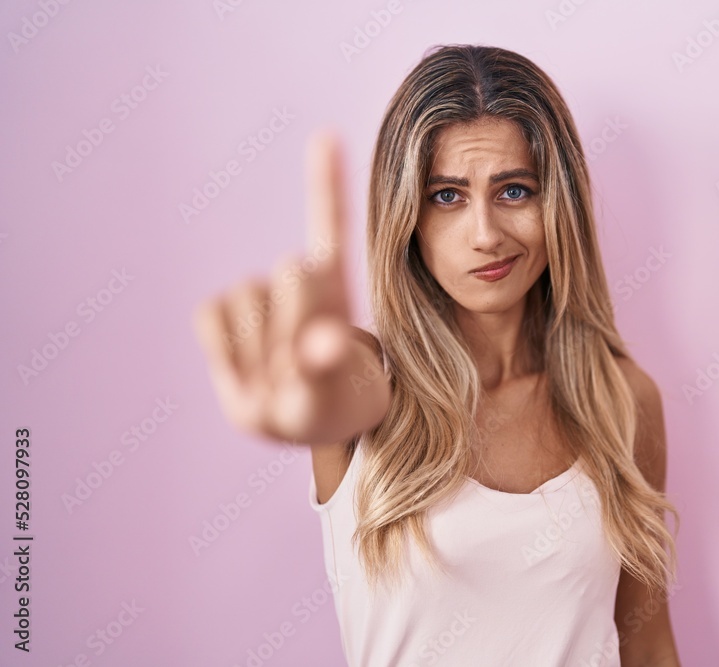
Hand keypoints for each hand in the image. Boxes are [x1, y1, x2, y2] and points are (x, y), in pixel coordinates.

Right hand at [193, 131, 377, 443]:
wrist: (301, 422)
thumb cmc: (333, 401)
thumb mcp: (342, 393)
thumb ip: (331, 368)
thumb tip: (317, 345)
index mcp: (337, 286)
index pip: (330, 226)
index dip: (325, 181)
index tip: (325, 133)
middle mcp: (296, 278)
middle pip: (292, 271)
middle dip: (301, 322)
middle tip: (308, 364)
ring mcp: (256, 294)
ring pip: (248, 298)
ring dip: (264, 350)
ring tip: (281, 375)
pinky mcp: (219, 312)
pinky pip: (211, 315)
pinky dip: (228, 352)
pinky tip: (248, 371)